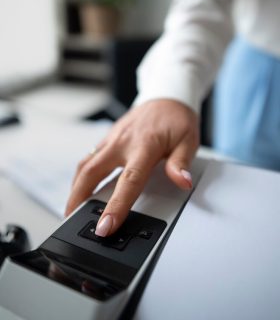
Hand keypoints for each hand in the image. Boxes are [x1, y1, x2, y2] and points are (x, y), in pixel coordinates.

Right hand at [65, 99, 199, 235]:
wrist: (166, 96)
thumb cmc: (177, 119)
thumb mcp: (188, 140)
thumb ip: (181, 163)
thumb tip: (183, 182)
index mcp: (144, 146)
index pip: (128, 181)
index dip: (115, 206)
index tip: (105, 226)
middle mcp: (122, 142)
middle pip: (91, 172)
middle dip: (78, 198)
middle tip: (71, 220)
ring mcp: (112, 139)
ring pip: (85, 164)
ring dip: (76, 187)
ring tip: (72, 208)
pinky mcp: (108, 137)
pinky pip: (90, 157)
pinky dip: (82, 175)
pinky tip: (82, 186)